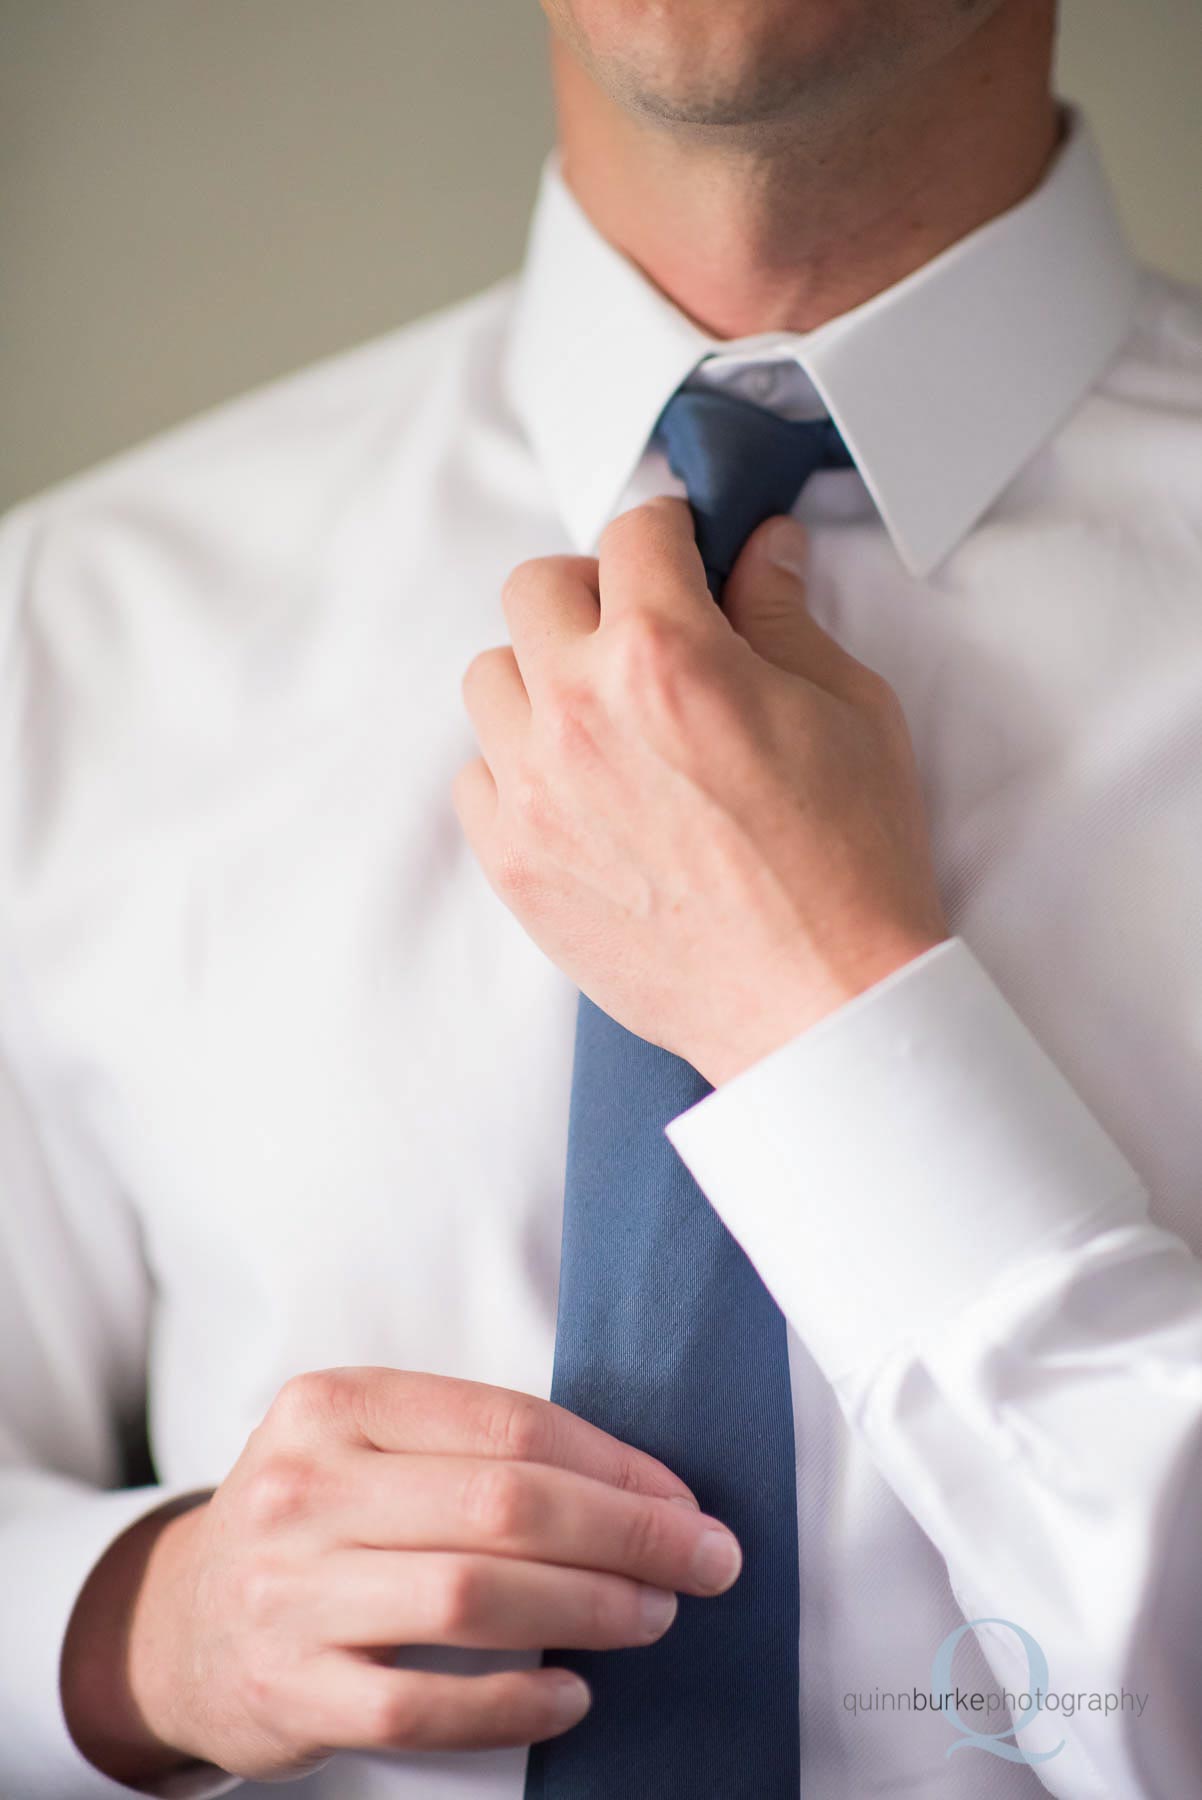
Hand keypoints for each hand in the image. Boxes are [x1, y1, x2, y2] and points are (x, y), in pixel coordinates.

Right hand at [62, 1369, 739, 1782]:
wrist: (180, 1622)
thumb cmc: (314, 1520)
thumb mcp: (364, 1447)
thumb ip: (472, 1451)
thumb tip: (640, 1488)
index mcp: (334, 1404)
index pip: (506, 1424)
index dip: (612, 1464)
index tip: (683, 1499)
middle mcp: (305, 1488)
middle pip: (502, 1505)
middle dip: (627, 1534)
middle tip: (704, 1560)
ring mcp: (289, 1593)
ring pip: (471, 1598)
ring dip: (589, 1608)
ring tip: (653, 1616)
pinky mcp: (291, 1691)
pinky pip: (423, 1706)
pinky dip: (514, 1704)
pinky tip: (572, 1694)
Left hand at [455, 500, 948, 1084]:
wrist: (822, 1002)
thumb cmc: (851, 863)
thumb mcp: (849, 710)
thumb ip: (784, 615)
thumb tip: (761, 551)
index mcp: (666, 655)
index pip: (633, 533)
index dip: (671, 534)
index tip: (682, 555)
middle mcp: (580, 712)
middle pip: (534, 588)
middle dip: (594, 593)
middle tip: (644, 633)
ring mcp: (534, 792)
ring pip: (491, 677)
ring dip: (544, 678)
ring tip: (607, 721)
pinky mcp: (514, 863)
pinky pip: (475, 776)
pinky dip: (517, 769)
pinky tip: (580, 793)